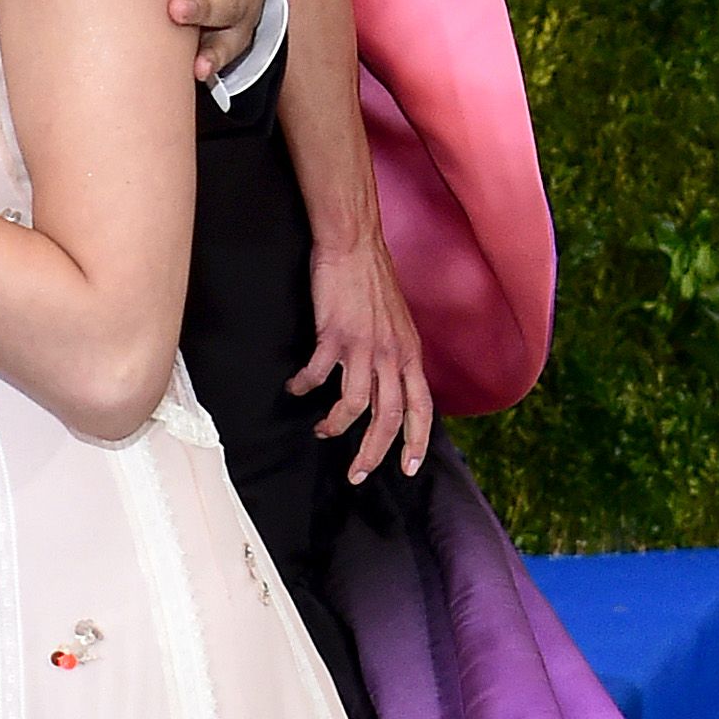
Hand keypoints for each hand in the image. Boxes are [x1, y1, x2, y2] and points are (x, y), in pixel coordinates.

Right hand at [289, 231, 433, 481]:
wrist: (354, 245)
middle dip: (372, 452)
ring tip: (322, 430)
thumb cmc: (371, 281)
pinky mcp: (335, 335)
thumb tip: (388, 385)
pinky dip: (305, 387)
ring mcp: (364, 346)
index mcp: (409, 353)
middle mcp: (391, 354)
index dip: (417, 442)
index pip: (422, 408)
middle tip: (356, 474)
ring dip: (335, 425)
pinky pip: (319, 375)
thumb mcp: (397, 324)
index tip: (408, 468)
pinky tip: (296, 388)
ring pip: (354, 405)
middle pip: (388, 417)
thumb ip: (395, 356)